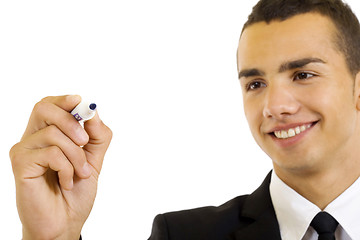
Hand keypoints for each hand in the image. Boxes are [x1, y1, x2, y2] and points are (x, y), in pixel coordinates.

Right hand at [10, 95, 111, 239]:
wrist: (65, 223)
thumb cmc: (76, 192)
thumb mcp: (94, 159)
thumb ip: (96, 136)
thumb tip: (93, 111)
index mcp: (48, 135)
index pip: (49, 105)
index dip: (65, 100)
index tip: (81, 103)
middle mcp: (32, 139)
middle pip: (44, 108)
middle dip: (71, 122)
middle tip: (84, 142)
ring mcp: (24, 150)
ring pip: (54, 133)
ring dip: (77, 156)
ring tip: (81, 174)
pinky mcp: (21, 164)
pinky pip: (51, 153)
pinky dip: (67, 168)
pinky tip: (67, 182)